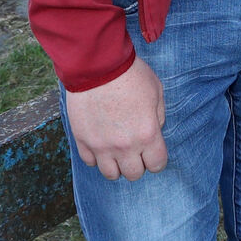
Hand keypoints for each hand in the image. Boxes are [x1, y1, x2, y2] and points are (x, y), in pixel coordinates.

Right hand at [65, 55, 167, 180]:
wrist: (98, 65)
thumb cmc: (131, 74)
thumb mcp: (157, 90)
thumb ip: (158, 116)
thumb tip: (155, 131)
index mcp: (147, 134)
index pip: (157, 164)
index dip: (157, 159)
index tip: (153, 151)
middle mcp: (125, 146)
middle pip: (134, 174)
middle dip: (137, 162)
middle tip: (135, 148)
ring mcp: (101, 146)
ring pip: (111, 174)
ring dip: (116, 164)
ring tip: (117, 149)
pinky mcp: (83, 141)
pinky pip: (90, 162)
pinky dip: (97, 156)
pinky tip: (101, 142)